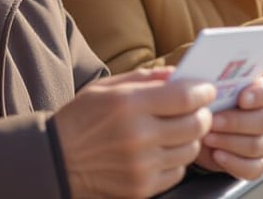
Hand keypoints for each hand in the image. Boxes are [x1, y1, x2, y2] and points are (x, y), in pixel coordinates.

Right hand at [55, 68, 214, 197]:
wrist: (55, 160)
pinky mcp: (142, 188)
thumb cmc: (80, 119)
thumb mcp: (106, 88)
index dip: (203, 91)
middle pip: (195, 124)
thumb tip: (177, 74)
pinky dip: (176, 160)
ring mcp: (141, 165)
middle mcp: (138, 136)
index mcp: (129, 105)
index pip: (185, 97)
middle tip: (198, 109)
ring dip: (190, 137)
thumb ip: (145, 78)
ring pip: (190, 149)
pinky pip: (178, 171)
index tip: (206, 89)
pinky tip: (162, 151)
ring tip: (177, 130)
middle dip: (202, 114)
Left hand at [194, 76, 262, 179]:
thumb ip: (201, 80)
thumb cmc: (207, 105)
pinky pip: (254, 168)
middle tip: (213, 121)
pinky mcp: (258, 163)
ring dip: (231, 142)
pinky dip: (234, 162)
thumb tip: (180, 76)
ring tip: (208, 138)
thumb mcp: (203, 89)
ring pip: (259, 145)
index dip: (260, 95)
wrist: (201, 133)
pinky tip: (218, 155)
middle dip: (237, 121)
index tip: (242, 98)